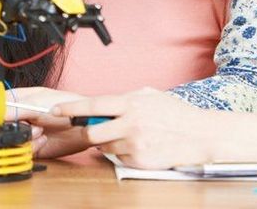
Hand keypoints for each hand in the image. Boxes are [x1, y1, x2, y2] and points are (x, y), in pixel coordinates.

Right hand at [5, 86, 91, 158]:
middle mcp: (21, 115)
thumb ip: (17, 108)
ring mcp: (27, 131)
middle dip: (13, 126)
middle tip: (25, 124)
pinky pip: (23, 150)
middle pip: (3, 124)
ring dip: (24, 137)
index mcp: (21, 99)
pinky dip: (32, 147)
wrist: (85, 126)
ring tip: (39, 131)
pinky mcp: (33, 146)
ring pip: (11, 139)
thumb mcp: (39, 103)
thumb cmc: (67, 107)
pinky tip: (42, 140)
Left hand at [52, 88, 212, 168]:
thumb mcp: (149, 95)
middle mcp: (130, 124)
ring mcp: (135, 145)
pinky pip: (119, 158)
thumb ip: (125, 99)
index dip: (70, 108)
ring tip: (126, 136)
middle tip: (87, 130)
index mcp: (131, 104)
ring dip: (108, 143)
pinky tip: (138, 146)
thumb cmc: (176, 114)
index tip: (56, 110)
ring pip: (105, 147)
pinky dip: (122, 153)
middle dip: (85, 132)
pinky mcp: (140, 161)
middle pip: (92, 132)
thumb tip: (104, 103)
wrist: (201, 135)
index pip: (92, 105)